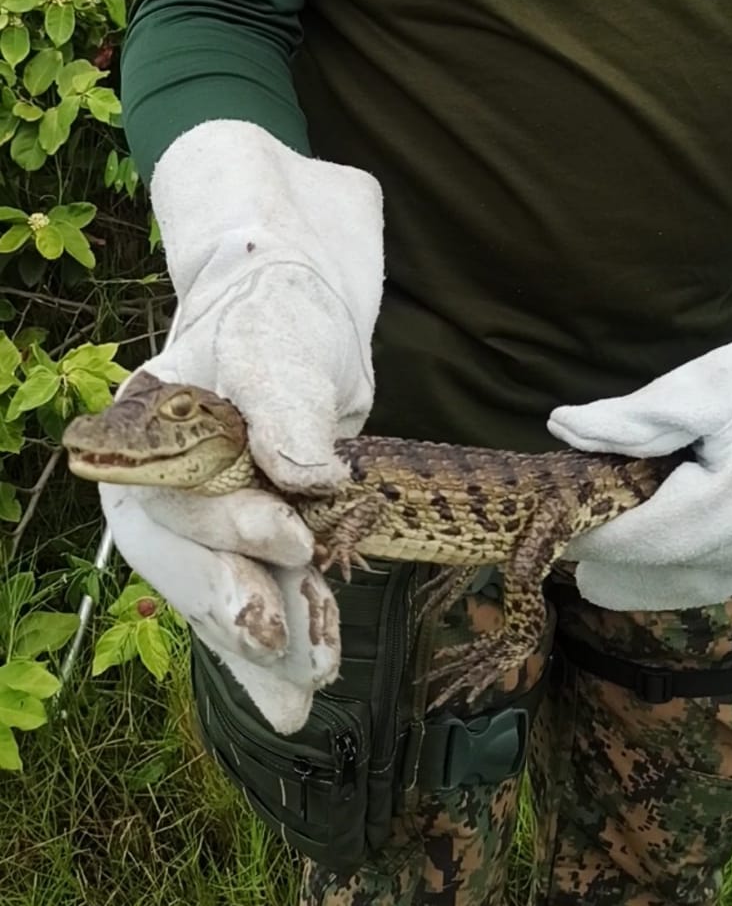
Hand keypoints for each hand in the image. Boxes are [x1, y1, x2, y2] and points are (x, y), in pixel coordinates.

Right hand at [100, 120, 383, 728]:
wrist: (296, 315)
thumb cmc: (277, 313)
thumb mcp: (280, 342)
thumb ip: (284, 405)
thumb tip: (306, 474)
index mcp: (142, 431)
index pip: (171, 496)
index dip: (223, 529)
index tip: (291, 540)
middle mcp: (158, 484)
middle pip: (183, 559)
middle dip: (236, 605)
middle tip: (290, 647)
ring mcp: (198, 518)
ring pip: (215, 590)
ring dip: (260, 644)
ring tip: (303, 693)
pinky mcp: (243, 540)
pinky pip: (246, 598)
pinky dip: (269, 650)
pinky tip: (287, 700)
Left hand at [548, 141, 731, 611]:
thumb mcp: (703, 384)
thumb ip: (631, 417)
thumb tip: (561, 427)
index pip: (640, 541)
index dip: (590, 539)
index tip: (552, 525)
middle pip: (663, 574)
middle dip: (609, 564)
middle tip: (564, 551)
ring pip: (693, 587)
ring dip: (644, 576)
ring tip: (599, 565)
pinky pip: (725, 583)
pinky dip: (686, 574)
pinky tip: (661, 557)